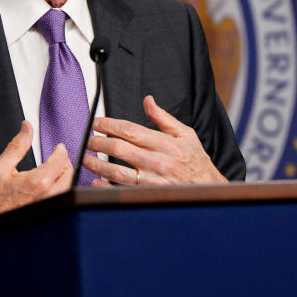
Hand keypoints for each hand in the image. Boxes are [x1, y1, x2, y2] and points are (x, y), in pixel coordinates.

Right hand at [0, 121, 73, 226]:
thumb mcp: (1, 167)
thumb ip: (17, 145)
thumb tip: (26, 128)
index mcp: (38, 181)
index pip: (61, 160)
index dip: (61, 151)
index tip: (59, 148)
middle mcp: (48, 195)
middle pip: (69, 173)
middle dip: (65, 162)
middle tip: (58, 157)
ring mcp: (51, 206)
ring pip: (69, 187)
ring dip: (64, 176)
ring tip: (56, 170)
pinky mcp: (50, 214)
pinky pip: (63, 198)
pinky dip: (62, 189)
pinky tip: (52, 186)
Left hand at [82, 95, 226, 185]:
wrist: (211, 191)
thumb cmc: (197, 162)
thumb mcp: (185, 135)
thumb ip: (163, 118)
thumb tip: (147, 100)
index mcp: (166, 144)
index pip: (130, 130)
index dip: (109, 125)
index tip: (96, 123)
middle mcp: (159, 162)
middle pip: (120, 148)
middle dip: (98, 142)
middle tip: (87, 139)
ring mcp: (154, 181)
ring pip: (118, 171)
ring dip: (97, 164)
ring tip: (85, 158)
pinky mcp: (150, 196)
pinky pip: (122, 191)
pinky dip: (106, 187)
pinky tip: (95, 181)